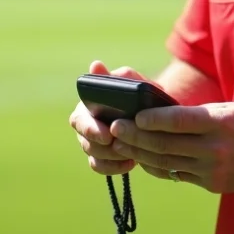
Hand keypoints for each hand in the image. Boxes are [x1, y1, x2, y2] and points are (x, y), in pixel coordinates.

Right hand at [68, 60, 146, 176]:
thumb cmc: (140, 93)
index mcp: (87, 106)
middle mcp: (85, 125)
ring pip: (93, 155)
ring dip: (111, 156)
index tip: (107, 134)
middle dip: (100, 146)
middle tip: (118, 146)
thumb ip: (116, 75)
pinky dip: (115, 167)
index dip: (91, 129)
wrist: (153, 111)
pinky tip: (130, 162)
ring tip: (130, 152)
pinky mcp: (102, 158)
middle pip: (84, 141)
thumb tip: (95, 66)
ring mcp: (92, 143)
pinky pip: (101, 167)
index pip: (79, 119)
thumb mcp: (133, 81)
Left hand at [109, 102, 233, 193]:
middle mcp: (213, 148)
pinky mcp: (211, 184)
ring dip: (141, 154)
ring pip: (167, 162)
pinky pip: (178, 176)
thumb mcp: (230, 109)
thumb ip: (199, 114)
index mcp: (219, 123)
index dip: (152, 120)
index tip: (132, 116)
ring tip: (121, 146)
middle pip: (166, 144)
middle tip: (114, 130)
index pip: (178, 121)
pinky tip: (144, 160)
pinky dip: (159, 168)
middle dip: (136, 137)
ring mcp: (212, 169)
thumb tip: (163, 115)